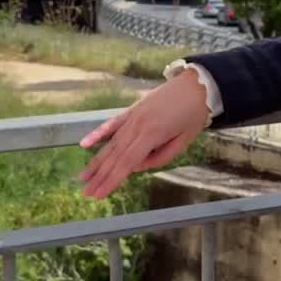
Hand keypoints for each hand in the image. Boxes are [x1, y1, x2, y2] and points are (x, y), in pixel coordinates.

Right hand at [77, 68, 210, 198]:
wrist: (197, 85)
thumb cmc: (194, 115)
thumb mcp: (183, 142)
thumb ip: (160, 157)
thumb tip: (136, 167)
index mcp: (151, 135)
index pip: (127, 163)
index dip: (111, 181)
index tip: (99, 195)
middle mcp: (137, 126)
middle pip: (115, 156)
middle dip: (99, 176)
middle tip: (86, 193)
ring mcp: (132, 116)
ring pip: (111, 142)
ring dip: (96, 161)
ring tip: (82, 177)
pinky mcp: (132, 109)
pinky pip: (112, 123)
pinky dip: (98, 134)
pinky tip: (85, 143)